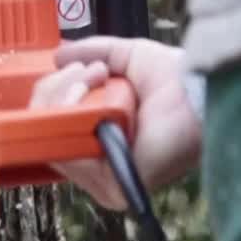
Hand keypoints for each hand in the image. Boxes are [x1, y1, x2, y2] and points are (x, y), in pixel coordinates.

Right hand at [28, 37, 201, 209]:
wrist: (198, 91)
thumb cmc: (174, 79)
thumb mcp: (125, 56)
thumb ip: (91, 53)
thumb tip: (56, 56)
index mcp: (96, 137)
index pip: (49, 124)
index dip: (52, 93)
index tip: (75, 68)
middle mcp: (95, 163)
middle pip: (42, 131)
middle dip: (56, 91)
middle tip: (89, 72)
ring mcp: (102, 180)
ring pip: (50, 141)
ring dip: (66, 99)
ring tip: (98, 80)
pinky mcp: (111, 188)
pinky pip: (68, 156)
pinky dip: (74, 119)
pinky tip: (95, 103)